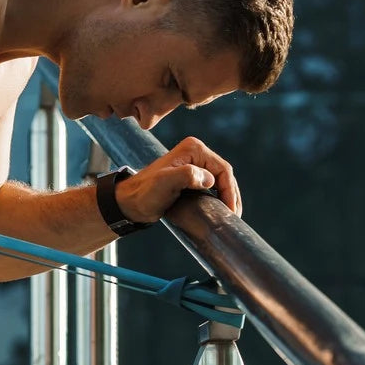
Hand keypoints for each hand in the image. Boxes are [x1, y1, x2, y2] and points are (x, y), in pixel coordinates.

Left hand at [115, 137, 241, 221]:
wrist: (130, 203)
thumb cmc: (145, 193)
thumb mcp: (165, 183)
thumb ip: (186, 175)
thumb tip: (209, 179)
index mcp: (193, 148)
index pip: (223, 169)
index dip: (230, 190)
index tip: (231, 210)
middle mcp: (195, 152)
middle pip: (224, 174)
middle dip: (232, 195)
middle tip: (234, 215)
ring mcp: (193, 163)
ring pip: (220, 180)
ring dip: (228, 196)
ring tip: (231, 214)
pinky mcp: (190, 175)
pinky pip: (212, 185)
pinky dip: (219, 196)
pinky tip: (221, 209)